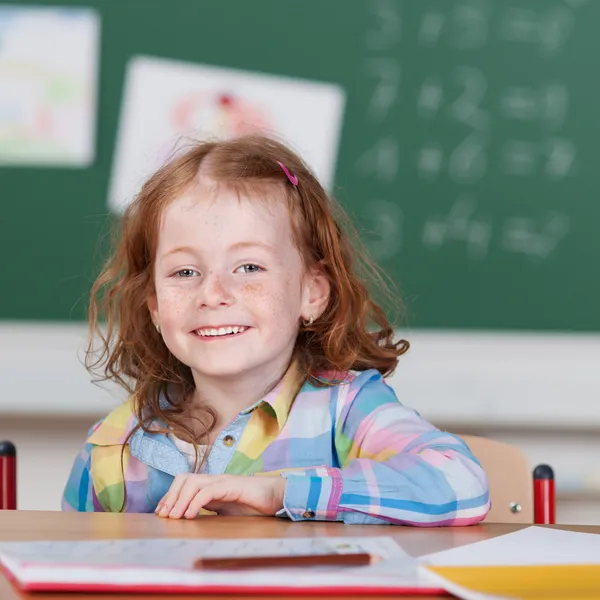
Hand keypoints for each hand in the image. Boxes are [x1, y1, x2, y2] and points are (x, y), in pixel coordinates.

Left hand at [155, 474, 286, 518]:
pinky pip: (208, 491)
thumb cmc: (254, 505)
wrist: (276, 496)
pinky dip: (195, 502)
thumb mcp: (227, 513)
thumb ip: (212, 515)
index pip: (184, 483)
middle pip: (184, 478)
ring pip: (192, 482)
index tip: (161, 513)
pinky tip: (191, 515)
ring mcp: (222, 481)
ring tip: (174, 517)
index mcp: (211, 486)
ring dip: (179, 499)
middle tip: (164, 516)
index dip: (170, 496)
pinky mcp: (231, 485)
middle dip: (170, 496)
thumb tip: (192, 526)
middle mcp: (214, 480)